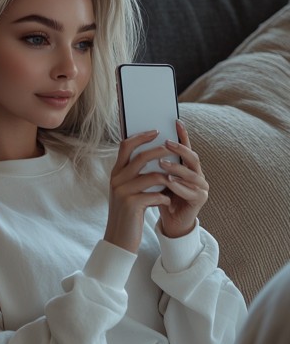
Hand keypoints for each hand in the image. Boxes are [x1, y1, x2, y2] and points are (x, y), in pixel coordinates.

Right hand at [104, 130, 172, 252]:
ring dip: (168, 178)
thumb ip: (135, 175)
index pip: (126, 146)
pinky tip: (168, 201)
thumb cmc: (128, 214)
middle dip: (160, 151)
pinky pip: (155, 195)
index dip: (141, 136)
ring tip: (176, 182)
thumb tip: (155, 156)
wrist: (119, 239)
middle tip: (174, 149)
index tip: (156, 131)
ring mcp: (123, 192)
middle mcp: (116, 180)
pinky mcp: (131, 205)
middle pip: (141, 157)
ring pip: (152, 176)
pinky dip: (164, 197)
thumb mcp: (128, 192)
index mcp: (115, 174)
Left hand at [158, 119, 208, 237]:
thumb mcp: (158, 177)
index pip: (186, 147)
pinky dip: (179, 186)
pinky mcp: (200, 199)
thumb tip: (141, 141)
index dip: (183, 135)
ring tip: (162, 163)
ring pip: (191, 174)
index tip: (175, 121)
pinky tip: (169, 182)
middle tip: (166, 143)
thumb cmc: (163, 197)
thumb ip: (156, 162)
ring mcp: (202, 186)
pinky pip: (190, 191)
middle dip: (180, 149)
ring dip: (176, 168)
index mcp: (188, 167)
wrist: (170, 221)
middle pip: (192, 157)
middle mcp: (198, 174)